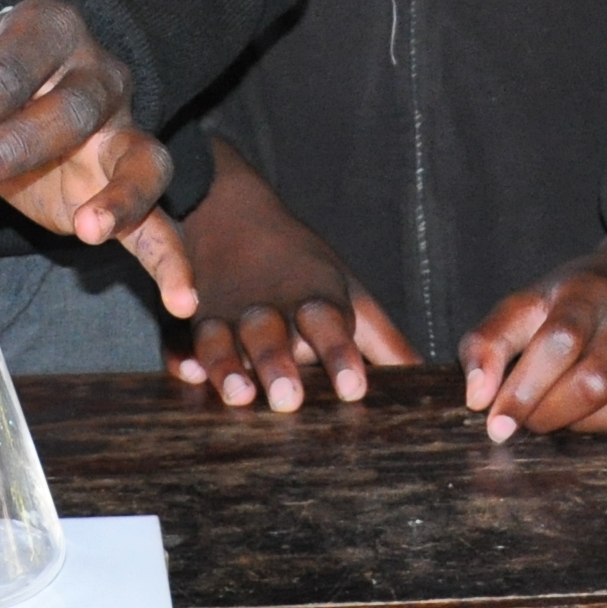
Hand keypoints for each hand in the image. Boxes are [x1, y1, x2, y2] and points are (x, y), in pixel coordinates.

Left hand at [0, 0, 195, 315]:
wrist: (53, 72)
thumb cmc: (3, 70)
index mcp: (50, 32)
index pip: (7, 67)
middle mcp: (100, 77)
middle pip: (69, 111)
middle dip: (14, 145)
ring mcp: (126, 131)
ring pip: (140, 159)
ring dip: (119, 197)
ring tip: (88, 231)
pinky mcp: (135, 184)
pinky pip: (163, 220)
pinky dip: (173, 260)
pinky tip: (181, 298)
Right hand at [169, 142, 416, 409]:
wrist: (228, 208)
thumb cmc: (302, 268)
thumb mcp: (348, 293)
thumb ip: (383, 342)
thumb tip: (427, 384)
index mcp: (311, 299)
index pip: (330, 325)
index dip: (341, 355)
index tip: (353, 389)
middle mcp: (267, 307)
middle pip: (271, 335)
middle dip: (279, 364)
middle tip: (289, 399)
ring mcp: (224, 313)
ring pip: (223, 340)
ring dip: (229, 367)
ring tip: (239, 396)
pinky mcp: (189, 319)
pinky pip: (179, 338)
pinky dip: (179, 356)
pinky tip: (182, 375)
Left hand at [459, 190, 606, 441]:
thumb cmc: (572, 304)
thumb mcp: (525, 307)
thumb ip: (487, 344)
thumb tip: (477, 399)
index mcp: (586, 292)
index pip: (559, 341)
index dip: (525, 388)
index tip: (498, 424)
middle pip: (597, 380)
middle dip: (552, 414)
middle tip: (531, 422)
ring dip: (592, 427)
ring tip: (568, 419)